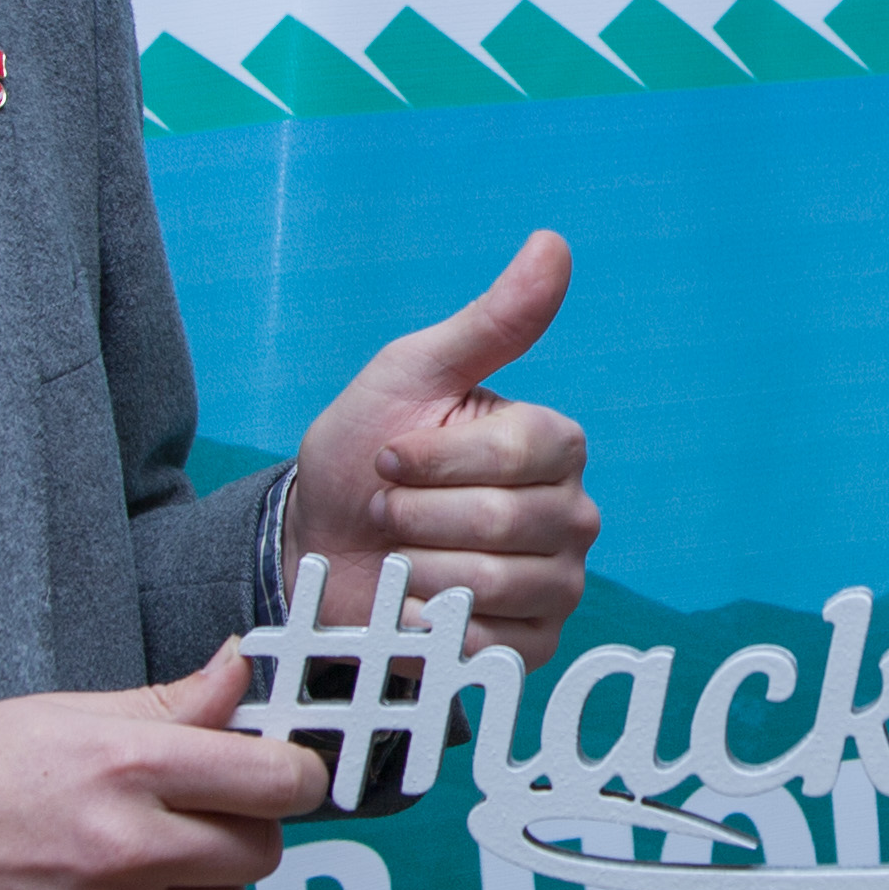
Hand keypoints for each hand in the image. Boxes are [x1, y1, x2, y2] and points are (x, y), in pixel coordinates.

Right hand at [0, 653, 326, 889]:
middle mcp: (128, 848)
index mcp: (126, 764)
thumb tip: (241, 670)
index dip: (293, 775)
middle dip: (238, 829)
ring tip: (137, 869)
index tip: (279, 776)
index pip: (278, 778)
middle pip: (261, 849)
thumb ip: (164, 703)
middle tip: (187, 818)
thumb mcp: (55, 714)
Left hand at [286, 229, 598, 667]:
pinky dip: (432, 625)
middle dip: (416, 516)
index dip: (436, 460)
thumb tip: (554, 243)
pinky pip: (491, 643)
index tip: (387, 456)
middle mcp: (570, 514)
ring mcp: (557, 584)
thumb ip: (492, 320)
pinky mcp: (530, 646)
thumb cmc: (365, 450)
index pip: (517, 455)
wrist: (318, 541)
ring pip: (493, 584)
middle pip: (504, 523)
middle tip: (385, 508)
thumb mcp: (414, 373)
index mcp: (554, 445)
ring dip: (416, 568)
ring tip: (397, 553)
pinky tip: (413, 604)